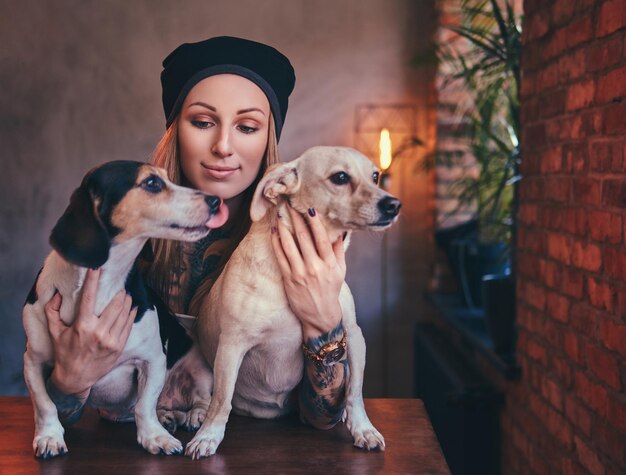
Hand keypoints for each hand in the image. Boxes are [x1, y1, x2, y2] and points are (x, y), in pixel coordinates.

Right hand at [44, 268, 136, 395]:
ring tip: (126, 294)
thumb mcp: (55, 332)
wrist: (75, 379)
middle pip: (114, 303)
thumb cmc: (64, 353)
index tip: (97, 266)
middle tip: (119, 284)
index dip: (94, 280)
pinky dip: (131, 313)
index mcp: (82, 326)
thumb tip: (56, 293)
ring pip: (124, 313)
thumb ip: (52, 311)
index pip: (89, 297)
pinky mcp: (119, 347)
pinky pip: (129, 325)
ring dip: (127, 300)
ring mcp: (111, 340)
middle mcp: (98, 332)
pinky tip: (132, 307)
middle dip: (118, 291)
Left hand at [270, 205, 345, 339]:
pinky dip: (276, 243)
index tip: (309, 209)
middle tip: (290, 205)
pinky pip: (280, 257)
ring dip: (284, 228)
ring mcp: (300, 273)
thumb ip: (338, 250)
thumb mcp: (340, 271)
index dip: (315, 222)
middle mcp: (314, 267)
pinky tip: (274, 232)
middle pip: (304, 238)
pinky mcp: (288, 279)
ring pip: (289, 245)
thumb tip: (340, 230)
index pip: (322, 238)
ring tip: (280, 215)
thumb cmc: (331, 290)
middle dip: (296, 219)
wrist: (320, 316)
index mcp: (329, 264)